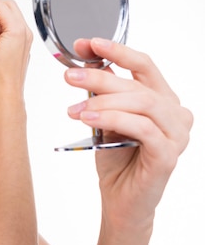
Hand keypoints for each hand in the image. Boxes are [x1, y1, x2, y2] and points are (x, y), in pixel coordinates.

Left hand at [65, 38, 192, 230]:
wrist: (120, 201)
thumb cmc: (117, 159)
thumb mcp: (106, 118)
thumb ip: (104, 92)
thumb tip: (86, 61)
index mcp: (162, 100)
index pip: (144, 65)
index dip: (116, 51)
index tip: (87, 43)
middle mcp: (175, 114)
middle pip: (138, 83)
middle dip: (99, 77)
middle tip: (69, 76)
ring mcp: (176, 135)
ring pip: (141, 102)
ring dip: (103, 100)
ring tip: (73, 108)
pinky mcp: (168, 154)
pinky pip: (141, 127)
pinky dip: (112, 119)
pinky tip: (88, 118)